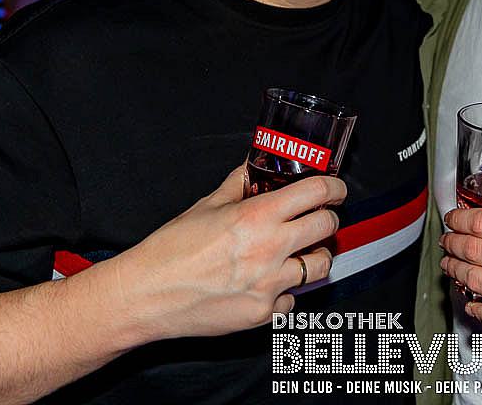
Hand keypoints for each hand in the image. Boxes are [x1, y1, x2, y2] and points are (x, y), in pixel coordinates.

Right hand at [101, 165, 343, 341]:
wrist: (146, 295)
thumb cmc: (170, 250)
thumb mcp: (205, 206)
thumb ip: (237, 185)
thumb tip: (252, 168)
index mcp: (256, 216)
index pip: (316, 193)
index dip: (333, 188)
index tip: (335, 190)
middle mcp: (269, 249)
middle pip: (327, 227)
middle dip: (328, 219)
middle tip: (320, 218)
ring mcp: (269, 285)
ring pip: (320, 266)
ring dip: (316, 256)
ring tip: (301, 252)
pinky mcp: (262, 314)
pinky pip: (293, 300)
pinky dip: (287, 291)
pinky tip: (270, 283)